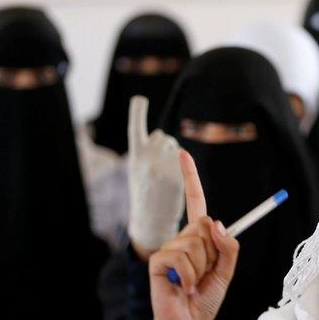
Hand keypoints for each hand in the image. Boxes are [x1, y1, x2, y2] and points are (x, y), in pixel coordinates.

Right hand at [126, 95, 185, 259]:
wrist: (151, 220)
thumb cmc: (145, 194)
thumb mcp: (138, 170)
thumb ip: (147, 153)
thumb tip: (163, 139)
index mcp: (135, 156)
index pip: (136, 129)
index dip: (137, 112)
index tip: (140, 99)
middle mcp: (147, 157)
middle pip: (162, 137)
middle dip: (163, 148)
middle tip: (158, 169)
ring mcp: (163, 165)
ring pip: (174, 146)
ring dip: (173, 156)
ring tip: (165, 177)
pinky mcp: (177, 173)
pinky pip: (183, 158)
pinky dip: (182, 166)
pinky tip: (174, 180)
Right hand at [141, 150, 239, 319]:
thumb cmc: (205, 300)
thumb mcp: (226, 272)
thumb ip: (228, 247)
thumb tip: (217, 223)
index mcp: (199, 239)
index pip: (195, 203)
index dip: (190, 179)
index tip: (183, 154)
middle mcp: (182, 239)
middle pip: (205, 226)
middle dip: (213, 252)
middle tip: (205, 274)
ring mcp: (168, 249)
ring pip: (196, 243)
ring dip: (201, 268)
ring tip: (192, 284)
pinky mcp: (157, 261)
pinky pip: (181, 257)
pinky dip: (187, 276)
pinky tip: (181, 288)